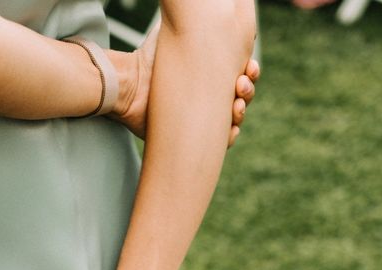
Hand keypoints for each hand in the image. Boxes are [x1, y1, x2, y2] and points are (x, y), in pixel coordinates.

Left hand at [106, 22, 259, 146]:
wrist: (131, 85)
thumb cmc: (150, 59)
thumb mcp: (178, 34)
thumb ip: (195, 23)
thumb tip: (210, 2)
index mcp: (210, 74)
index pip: (240, 73)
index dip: (250, 71)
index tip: (250, 67)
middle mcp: (209, 96)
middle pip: (242, 96)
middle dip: (247, 91)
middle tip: (240, 85)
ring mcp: (202, 117)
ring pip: (234, 118)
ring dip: (241, 112)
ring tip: (235, 106)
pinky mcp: (192, 137)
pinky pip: (219, 142)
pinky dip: (229, 137)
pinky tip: (230, 131)